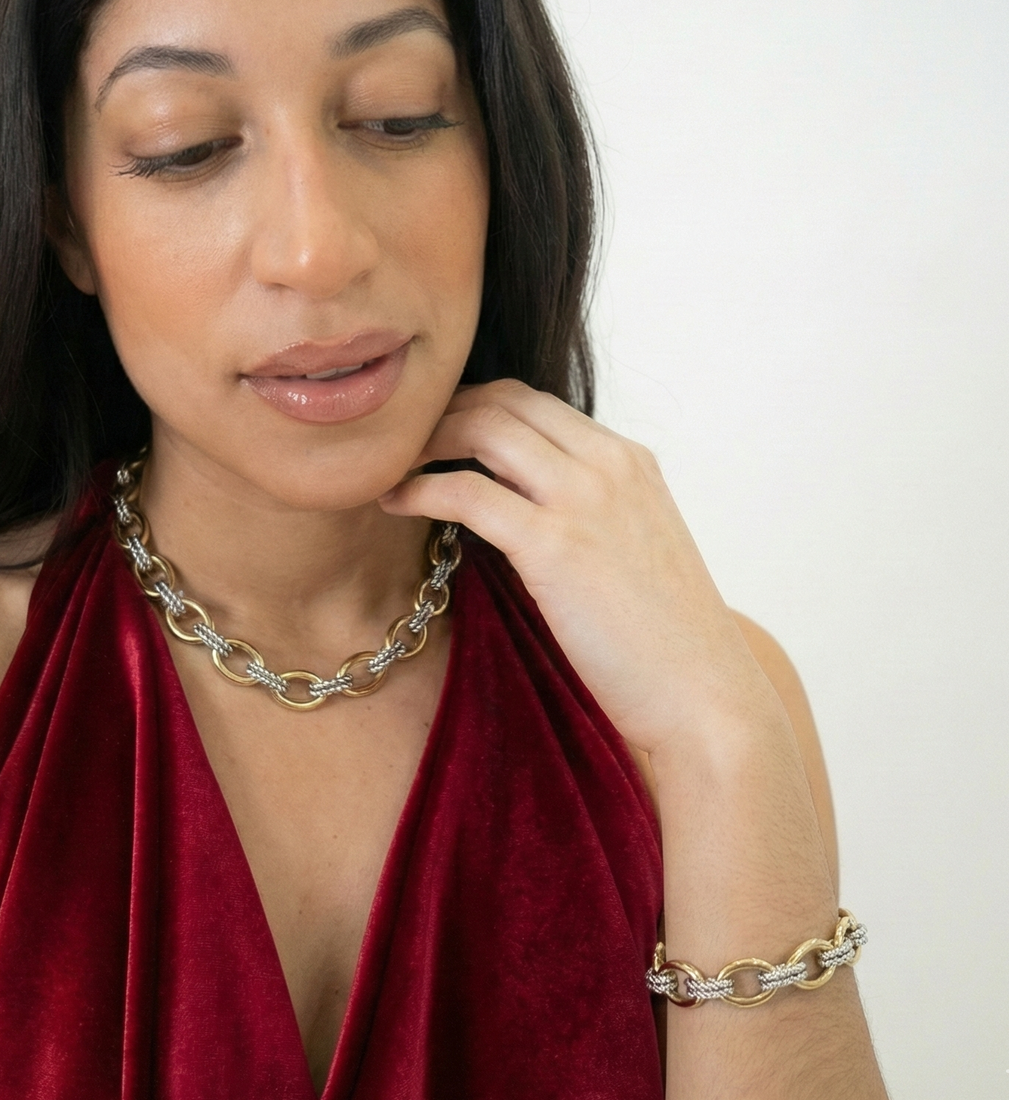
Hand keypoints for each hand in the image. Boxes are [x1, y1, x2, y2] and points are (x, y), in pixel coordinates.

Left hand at [378, 380, 767, 754]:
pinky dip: (420, 489)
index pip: (534, 401)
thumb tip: (512, 505)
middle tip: (402, 445)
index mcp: (630, 460)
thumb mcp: (630, 548)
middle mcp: (610, 464)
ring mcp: (585, 498)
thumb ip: (583, 512)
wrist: (707, 700)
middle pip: (504, 399)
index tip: (433, 433)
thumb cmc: (662, 642)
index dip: (474, 407)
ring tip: (391, 467)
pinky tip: (395, 503)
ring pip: (482, 428)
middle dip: (444, 411)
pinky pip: (466, 491)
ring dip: (425, 440)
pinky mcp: (555, 545)